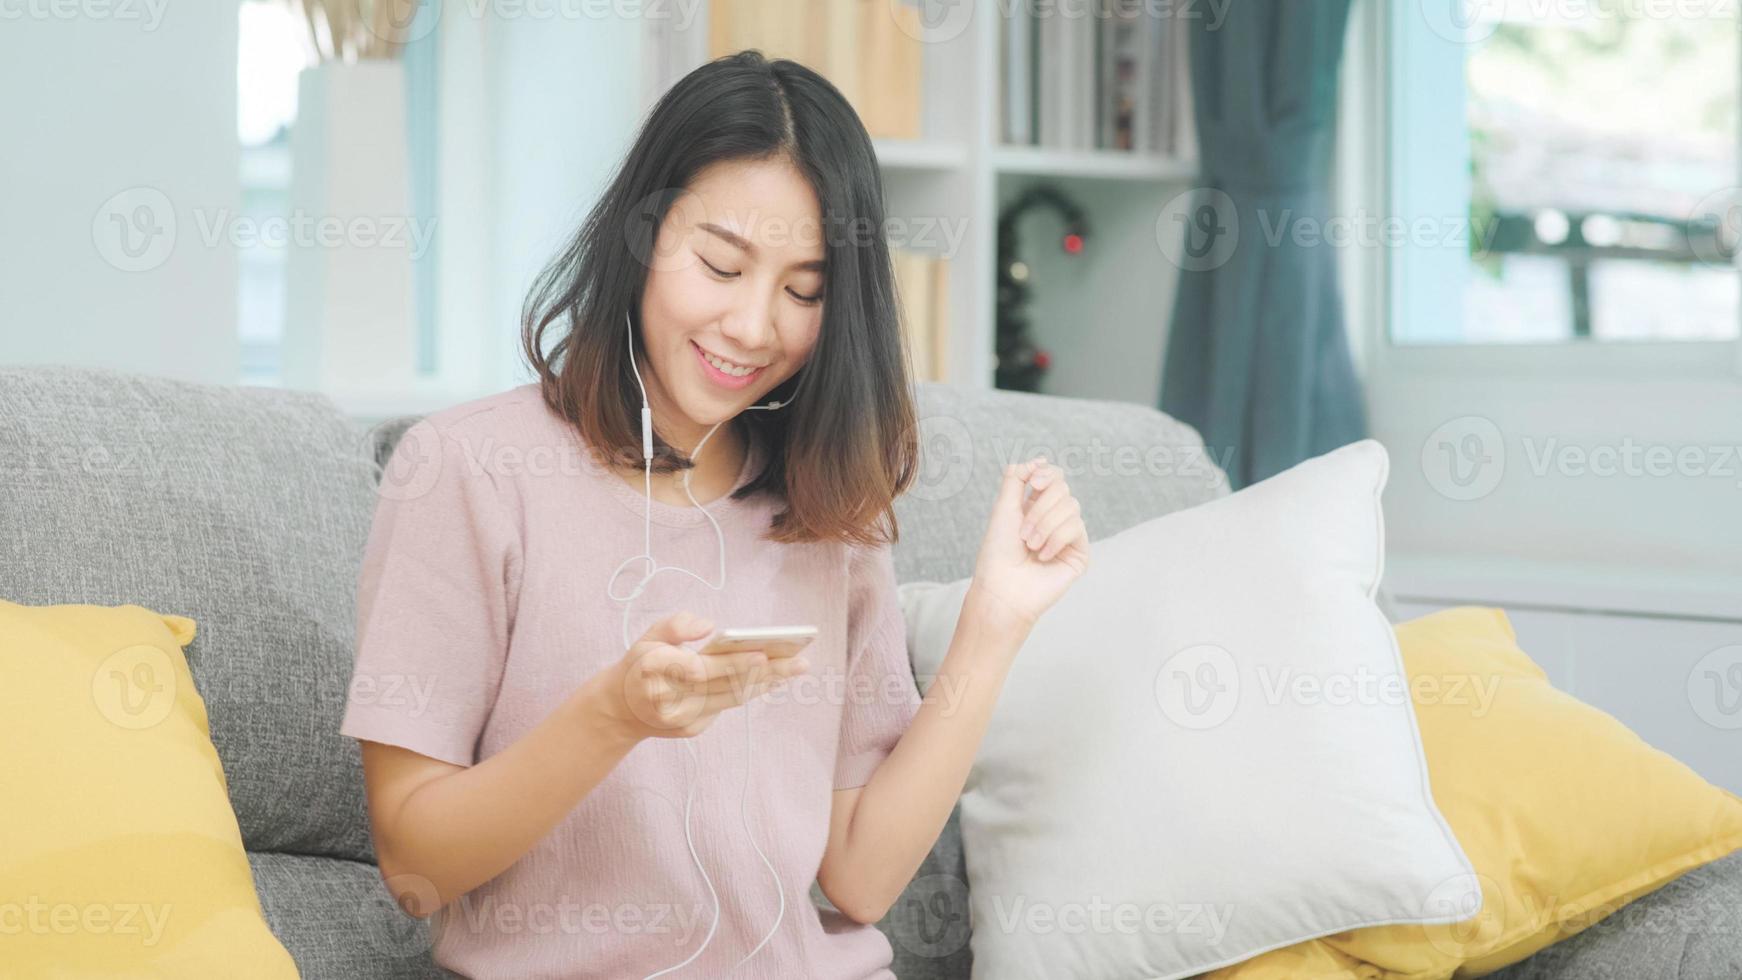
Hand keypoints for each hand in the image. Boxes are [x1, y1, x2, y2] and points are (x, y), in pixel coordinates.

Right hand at [593, 611, 810, 741]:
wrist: (618, 711)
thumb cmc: (639, 666)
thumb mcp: (646, 637)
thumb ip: (674, 626)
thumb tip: (709, 625)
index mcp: (657, 672)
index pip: (702, 670)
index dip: (733, 664)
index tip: (762, 654)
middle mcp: (671, 700)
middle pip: (726, 687)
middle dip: (766, 674)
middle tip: (801, 661)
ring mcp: (683, 719)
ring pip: (732, 699)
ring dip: (767, 683)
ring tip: (797, 667)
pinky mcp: (692, 729)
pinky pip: (727, 706)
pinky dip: (751, 690)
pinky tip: (773, 678)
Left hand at [969, 458, 1090, 631]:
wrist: (1002, 588)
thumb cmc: (998, 552)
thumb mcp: (1003, 508)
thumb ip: (1017, 478)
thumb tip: (1039, 459)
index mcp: (1034, 506)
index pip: (1054, 477)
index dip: (1047, 474)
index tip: (1035, 483)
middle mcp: (1053, 518)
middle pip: (1062, 489)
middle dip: (1041, 508)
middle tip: (1023, 532)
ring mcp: (1068, 535)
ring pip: (1071, 506)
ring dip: (1045, 525)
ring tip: (1030, 546)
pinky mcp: (1079, 552)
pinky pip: (1076, 528)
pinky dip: (1056, 539)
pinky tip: (1043, 557)